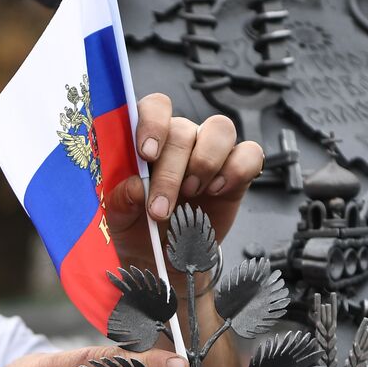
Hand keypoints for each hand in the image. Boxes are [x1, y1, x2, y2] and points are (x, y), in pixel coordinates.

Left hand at [102, 94, 264, 275]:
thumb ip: (120, 201)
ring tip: (191, 193)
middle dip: (170, 173)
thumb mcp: (118, 219)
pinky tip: (218, 190)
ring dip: (205, 163)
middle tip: (160, 209)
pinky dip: (236, 169)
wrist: (165, 257)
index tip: (146, 154)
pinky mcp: (237, 171)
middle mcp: (181, 138)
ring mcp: (211, 151)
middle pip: (183, 131)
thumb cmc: (138, 228)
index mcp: (148, 139)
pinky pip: (249, 153)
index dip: (152, 124)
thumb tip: (135, 187)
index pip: (154, 108)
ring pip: (221, 129)